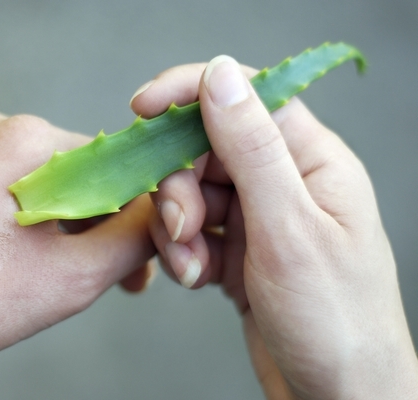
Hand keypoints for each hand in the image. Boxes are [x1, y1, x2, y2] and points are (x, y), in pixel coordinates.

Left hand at [0, 108, 154, 398]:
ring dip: (30, 219)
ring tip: (16, 268)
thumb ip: (133, 240)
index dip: (120, 210)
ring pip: (11, 179)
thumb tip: (156, 218)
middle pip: (56, 171)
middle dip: (75, 220)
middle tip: (70, 270)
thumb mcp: (72, 277)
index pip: (101, 162)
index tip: (120, 251)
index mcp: (18, 139)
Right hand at [131, 58, 417, 397]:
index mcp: (311, 160)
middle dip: (180, 186)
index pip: (247, 97)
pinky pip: (192, 230)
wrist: (336, 397)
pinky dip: (183, 251)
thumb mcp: (290, 229)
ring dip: (177, 227)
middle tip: (182, 227)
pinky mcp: (238, 248)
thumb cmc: (335, 319)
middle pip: (207, 149)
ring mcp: (259, 216)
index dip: (191, 93)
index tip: (142, 108)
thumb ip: (252, 149)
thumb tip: (221, 76)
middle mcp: (283, 181)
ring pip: (192, 192)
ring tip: (190, 265)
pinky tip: (195, 277)